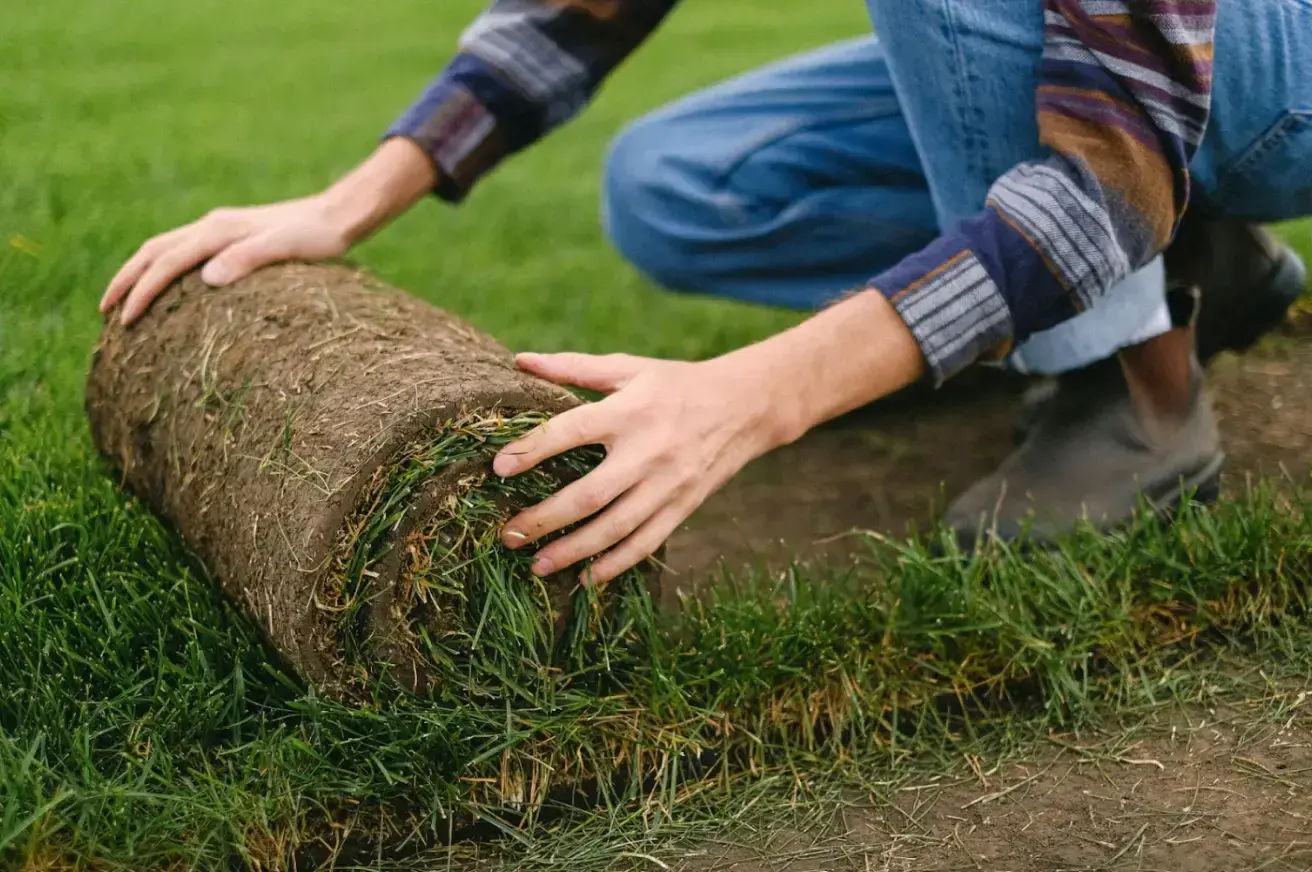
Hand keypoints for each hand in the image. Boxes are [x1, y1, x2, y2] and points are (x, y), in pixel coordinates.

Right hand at [100, 137, 437, 323]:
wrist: (339, 216)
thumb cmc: (317, 238)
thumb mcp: (286, 249)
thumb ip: (248, 259)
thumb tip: (207, 278)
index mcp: (218, 230)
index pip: (166, 262)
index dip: (142, 291)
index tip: (125, 321)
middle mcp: (212, 225)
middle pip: (153, 251)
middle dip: (126, 281)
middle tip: (105, 314)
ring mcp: (221, 228)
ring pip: (165, 248)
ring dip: (140, 273)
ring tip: (124, 302)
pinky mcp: (232, 235)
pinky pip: (184, 251)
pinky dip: (163, 267)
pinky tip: (167, 288)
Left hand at [493, 351, 792, 584]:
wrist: (745, 406)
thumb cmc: (676, 384)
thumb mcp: (628, 368)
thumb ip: (574, 367)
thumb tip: (521, 361)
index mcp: (629, 411)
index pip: (571, 431)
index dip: (533, 449)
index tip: (498, 468)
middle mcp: (647, 451)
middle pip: (588, 494)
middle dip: (544, 518)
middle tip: (508, 534)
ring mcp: (668, 485)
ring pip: (615, 528)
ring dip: (573, 551)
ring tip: (537, 565)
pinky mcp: (683, 507)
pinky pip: (645, 543)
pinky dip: (615, 565)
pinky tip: (586, 578)